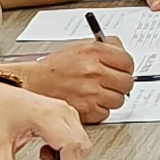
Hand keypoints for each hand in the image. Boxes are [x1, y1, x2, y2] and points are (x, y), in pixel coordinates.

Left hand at [0, 85, 92, 159]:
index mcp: (47, 116)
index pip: (72, 146)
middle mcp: (61, 111)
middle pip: (82, 145)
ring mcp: (65, 111)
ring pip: (82, 142)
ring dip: (68, 158)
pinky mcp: (64, 114)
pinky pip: (77, 136)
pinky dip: (67, 150)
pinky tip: (48, 151)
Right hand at [6, 42, 131, 122]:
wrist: (32, 84)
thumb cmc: (54, 67)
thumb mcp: (80, 46)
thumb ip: (104, 47)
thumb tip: (122, 52)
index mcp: (94, 52)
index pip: (127, 61)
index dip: (125, 67)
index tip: (121, 70)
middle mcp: (93, 71)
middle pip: (127, 82)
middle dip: (120, 84)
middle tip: (111, 83)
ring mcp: (91, 91)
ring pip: (118, 99)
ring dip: (110, 98)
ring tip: (96, 93)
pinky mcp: (86, 110)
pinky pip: (105, 112)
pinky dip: (99, 110)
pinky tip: (89, 102)